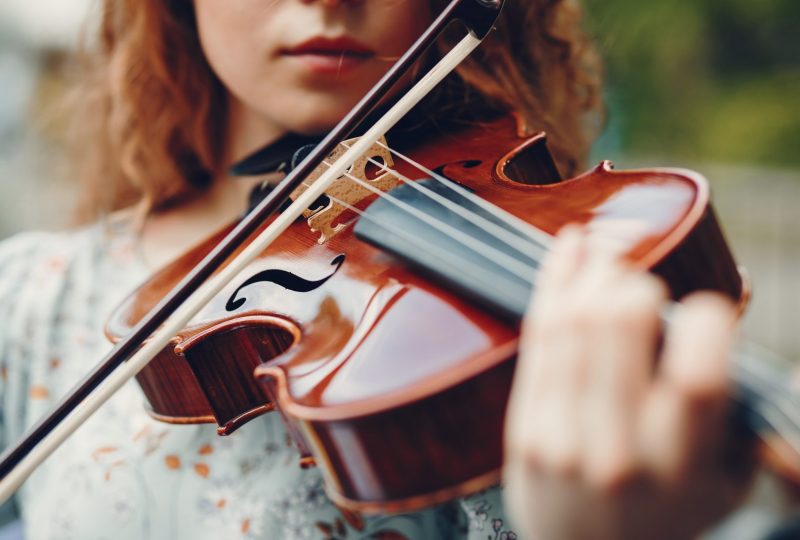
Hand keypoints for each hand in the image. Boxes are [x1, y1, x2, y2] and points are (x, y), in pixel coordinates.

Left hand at [503, 226, 753, 539]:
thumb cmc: (666, 512)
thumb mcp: (721, 479)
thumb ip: (726, 410)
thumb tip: (708, 322)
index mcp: (680, 463)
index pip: (697, 374)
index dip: (707, 320)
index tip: (706, 309)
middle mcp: (618, 448)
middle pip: (621, 326)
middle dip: (637, 282)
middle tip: (645, 279)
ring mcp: (562, 436)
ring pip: (573, 322)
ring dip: (593, 270)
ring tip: (608, 244)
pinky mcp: (523, 427)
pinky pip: (538, 338)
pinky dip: (554, 284)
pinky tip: (570, 248)